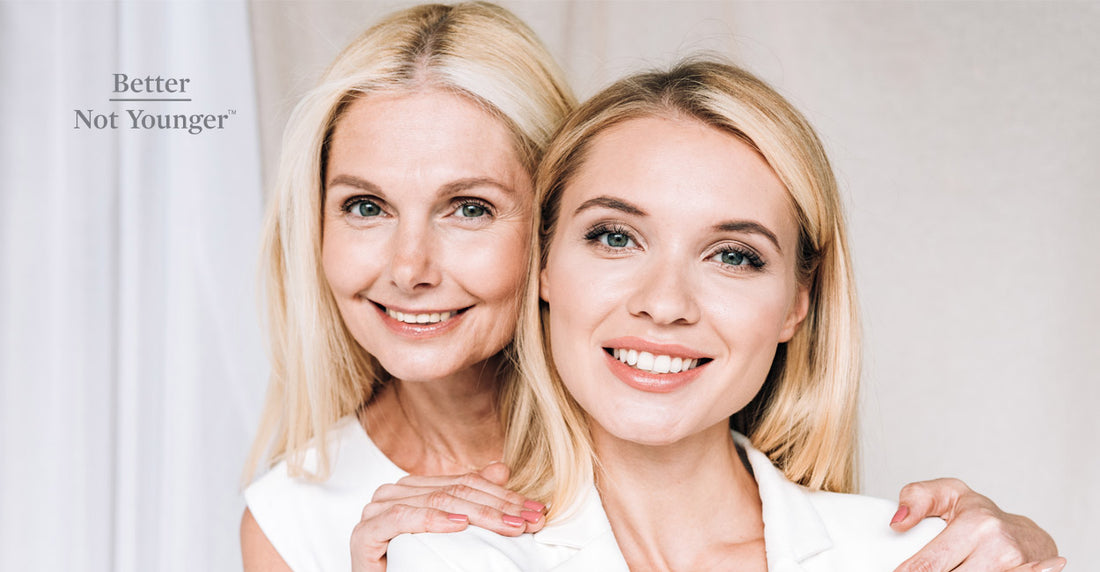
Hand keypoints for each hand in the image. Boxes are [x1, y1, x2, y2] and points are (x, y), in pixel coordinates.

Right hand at [350, 462, 545, 571]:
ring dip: (478, 514)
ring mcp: (377, 510)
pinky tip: (459, 524)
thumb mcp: (450, 531)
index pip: (466, 483)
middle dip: (499, 506)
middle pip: (456, 491)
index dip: (503, 495)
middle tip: (530, 520)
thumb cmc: (409, 563)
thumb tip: (502, 469)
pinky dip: (433, 520)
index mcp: (414, 487)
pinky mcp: (366, 532)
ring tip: (508, 525)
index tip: (536, 509)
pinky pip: (402, 519)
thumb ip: (471, 499)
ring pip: (436, 501)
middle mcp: (394, 492)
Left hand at [891, 478, 1062, 571]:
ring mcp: (1014, 569)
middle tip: (917, 568)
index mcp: (977, 524)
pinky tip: (960, 569)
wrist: (1027, 537)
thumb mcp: (947, 494)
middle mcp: (998, 549)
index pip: (930, 563)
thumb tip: (898, 523)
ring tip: (944, 567)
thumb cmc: (981, 516)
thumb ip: (916, 498)